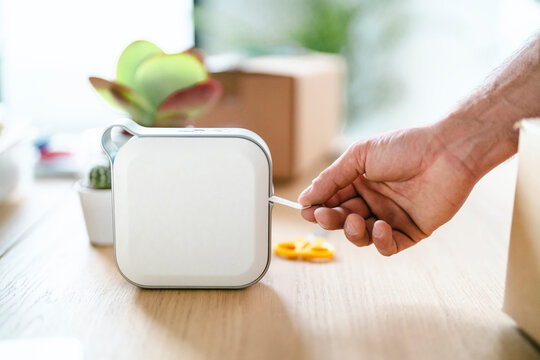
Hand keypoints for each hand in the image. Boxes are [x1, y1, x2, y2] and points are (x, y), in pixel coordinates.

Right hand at [298, 125, 479, 255]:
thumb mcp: (360, 156)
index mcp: (360, 182)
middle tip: (324, 215)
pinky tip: (380, 227)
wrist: (447, 152)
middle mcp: (373, 201)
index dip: (318, 206)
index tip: (306, 210)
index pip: (332, 200)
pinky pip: (389, 246)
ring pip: (362, 236)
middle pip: (344, 220)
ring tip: (357, 220)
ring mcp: (391, 217)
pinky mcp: (411, 231)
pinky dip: (381, 241)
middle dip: (332, 219)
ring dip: (353, 232)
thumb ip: (331, 178)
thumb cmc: (405, 147)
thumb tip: (305, 197)